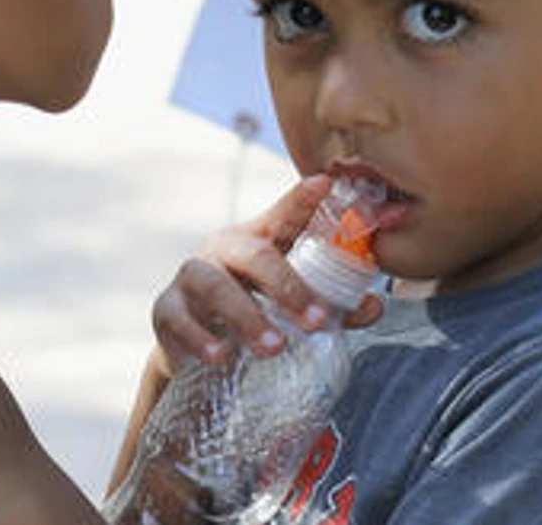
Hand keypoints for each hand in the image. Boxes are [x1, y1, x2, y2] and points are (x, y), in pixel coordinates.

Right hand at [150, 175, 385, 368]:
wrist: (199, 347)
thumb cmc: (255, 312)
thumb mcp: (292, 305)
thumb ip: (333, 306)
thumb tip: (374, 306)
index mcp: (260, 240)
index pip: (284, 214)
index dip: (302, 198)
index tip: (324, 183)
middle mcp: (224, 250)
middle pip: (252, 254)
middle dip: (286, 286)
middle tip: (317, 320)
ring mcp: (191, 277)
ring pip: (214, 285)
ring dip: (246, 316)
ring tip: (274, 347)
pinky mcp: (167, 310)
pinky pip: (179, 319)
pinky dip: (200, 339)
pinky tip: (219, 357)